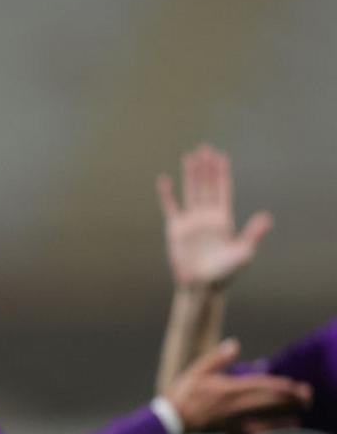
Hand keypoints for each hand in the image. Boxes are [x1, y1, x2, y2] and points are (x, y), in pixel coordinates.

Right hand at [156, 144, 271, 287]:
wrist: (202, 285)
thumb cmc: (225, 273)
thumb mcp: (244, 253)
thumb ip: (253, 234)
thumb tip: (267, 217)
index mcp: (224, 219)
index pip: (223, 190)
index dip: (222, 173)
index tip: (220, 156)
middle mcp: (207, 217)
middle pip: (207, 186)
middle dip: (206, 167)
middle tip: (205, 148)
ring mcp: (191, 221)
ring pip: (191, 192)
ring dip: (191, 175)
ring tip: (190, 157)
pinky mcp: (176, 229)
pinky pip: (171, 207)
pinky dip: (167, 194)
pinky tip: (165, 180)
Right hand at [166, 338, 310, 433]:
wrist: (171, 420)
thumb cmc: (182, 394)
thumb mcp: (197, 370)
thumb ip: (218, 358)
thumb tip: (234, 344)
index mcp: (228, 389)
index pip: (261, 386)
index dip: (280, 386)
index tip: (295, 386)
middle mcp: (235, 406)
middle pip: (268, 402)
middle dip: (289, 399)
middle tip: (306, 397)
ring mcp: (234, 420)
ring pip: (266, 418)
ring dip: (284, 415)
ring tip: (299, 412)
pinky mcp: (230, 430)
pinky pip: (255, 431)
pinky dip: (270, 429)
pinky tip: (279, 429)